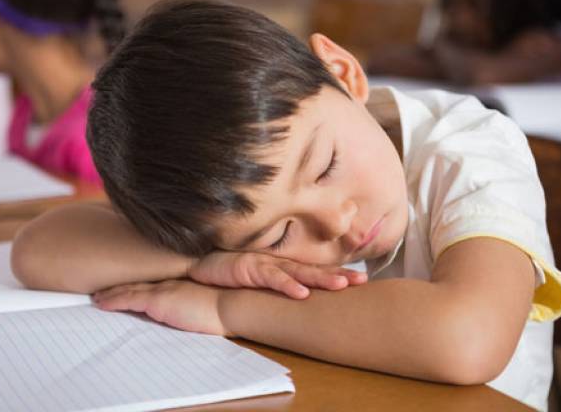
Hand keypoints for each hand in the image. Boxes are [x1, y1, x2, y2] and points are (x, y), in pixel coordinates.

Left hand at [93, 280, 229, 335]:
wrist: (232, 304)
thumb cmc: (226, 305)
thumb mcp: (206, 298)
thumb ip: (192, 298)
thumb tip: (186, 307)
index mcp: (180, 279)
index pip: (152, 278)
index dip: (135, 277)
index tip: (122, 277)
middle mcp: (168, 280)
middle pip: (136, 280)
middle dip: (117, 282)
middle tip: (100, 285)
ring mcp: (162, 288)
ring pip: (128, 289)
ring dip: (110, 292)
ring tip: (95, 296)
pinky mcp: (158, 300)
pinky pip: (129, 299)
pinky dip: (113, 301)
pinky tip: (101, 303)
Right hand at [188, 251, 366, 299]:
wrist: (197, 263)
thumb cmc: (227, 273)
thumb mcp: (255, 281)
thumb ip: (274, 285)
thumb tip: (296, 298)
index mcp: (280, 267)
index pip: (313, 271)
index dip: (336, 274)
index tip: (360, 281)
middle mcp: (276, 263)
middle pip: (313, 270)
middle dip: (339, 275)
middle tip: (363, 281)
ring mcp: (264, 264)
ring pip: (297, 272)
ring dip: (320, 278)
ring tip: (342, 285)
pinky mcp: (249, 267)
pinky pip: (271, 278)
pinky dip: (287, 285)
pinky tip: (302, 293)